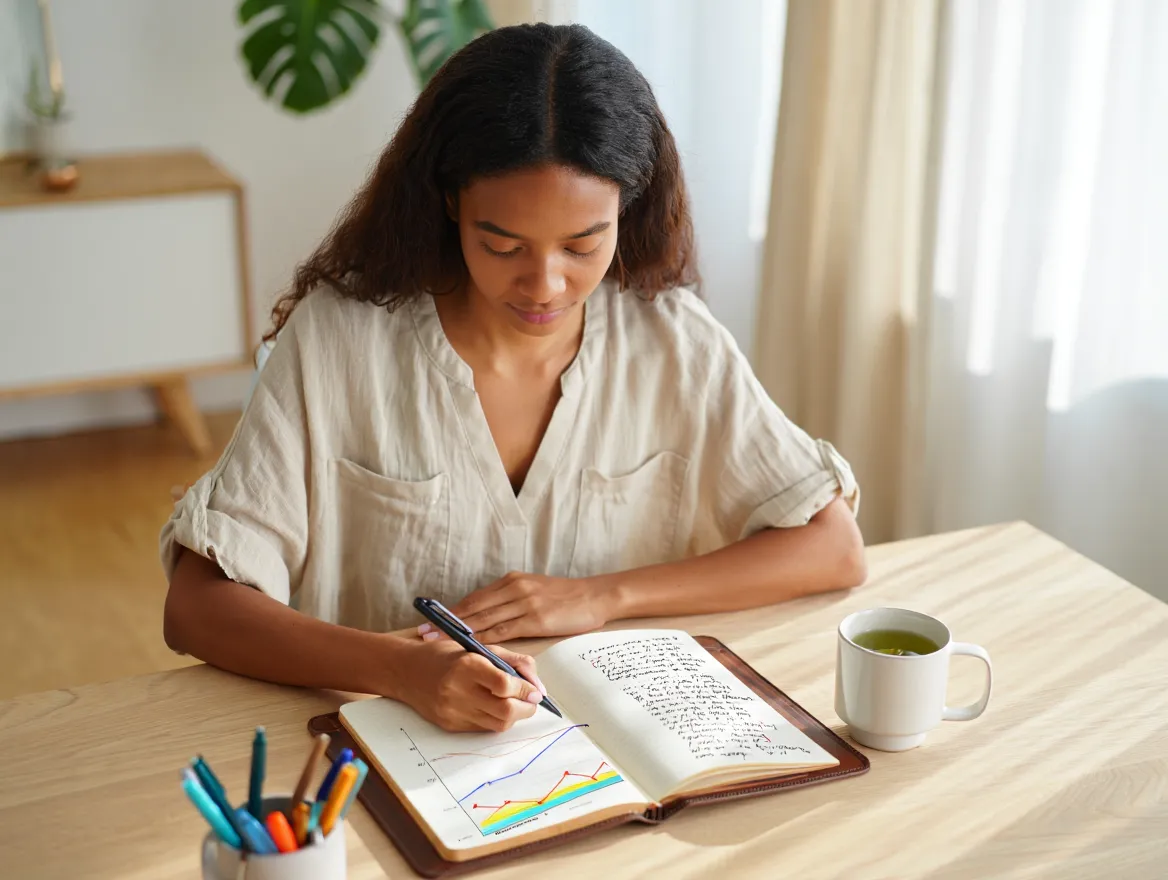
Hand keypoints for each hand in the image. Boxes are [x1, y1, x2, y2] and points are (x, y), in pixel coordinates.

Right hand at [387, 636, 546, 731]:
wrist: (405, 670)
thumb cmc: (446, 654)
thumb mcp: (479, 647)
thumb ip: (512, 662)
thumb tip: (538, 687)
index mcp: (466, 665)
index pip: (505, 685)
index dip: (526, 690)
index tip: (535, 691)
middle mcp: (458, 690)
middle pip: (505, 711)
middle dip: (526, 709)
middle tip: (531, 701)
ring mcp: (452, 711)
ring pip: (497, 724)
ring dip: (514, 716)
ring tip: (515, 704)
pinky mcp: (449, 725)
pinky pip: (483, 728)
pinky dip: (495, 719)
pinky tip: (494, 707)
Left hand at [421, 572, 614, 642]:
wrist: (595, 596)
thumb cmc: (566, 597)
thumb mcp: (533, 591)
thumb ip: (510, 600)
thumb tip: (486, 617)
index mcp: (511, 581)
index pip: (474, 598)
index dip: (450, 611)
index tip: (428, 620)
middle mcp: (514, 589)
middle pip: (472, 607)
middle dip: (445, 622)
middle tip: (421, 632)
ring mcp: (524, 603)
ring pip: (484, 619)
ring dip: (457, 632)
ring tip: (436, 642)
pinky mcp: (535, 619)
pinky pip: (503, 630)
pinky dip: (483, 639)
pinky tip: (469, 647)